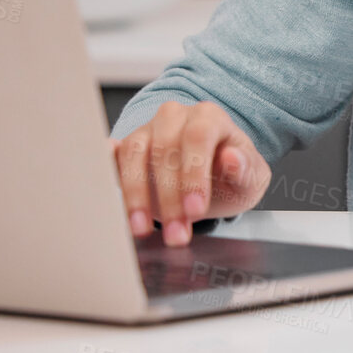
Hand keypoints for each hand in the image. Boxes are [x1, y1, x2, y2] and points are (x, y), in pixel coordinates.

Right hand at [110, 100, 270, 244]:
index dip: (194, 174)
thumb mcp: (251, 179)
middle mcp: (175, 118)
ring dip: (135, 196)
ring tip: (142, 230)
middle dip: (169, 198)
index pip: (198, 137)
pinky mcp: (125, 149)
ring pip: (133, 154)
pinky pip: (111, 155)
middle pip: (165, 149)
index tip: (195, 210)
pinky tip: (102, 186)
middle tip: (176, 234)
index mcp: (209, 118)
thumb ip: (246, 169)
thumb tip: (233, 158)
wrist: (215, 181)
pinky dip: (106, 170)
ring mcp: (147, 130)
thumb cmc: (233, 176)